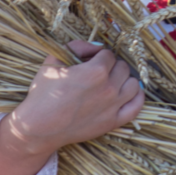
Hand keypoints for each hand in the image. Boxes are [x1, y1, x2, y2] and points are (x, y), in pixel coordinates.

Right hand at [5, 41, 144, 158]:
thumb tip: (96, 47)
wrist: (38, 128)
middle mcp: (109, 88)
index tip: (89, 61)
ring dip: (125, 79)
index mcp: (96, 71)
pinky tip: (130, 93)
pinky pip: (136, 107)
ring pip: (133, 84)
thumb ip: (77, 47)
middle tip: (98, 72)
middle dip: (111, 66)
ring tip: (112, 81)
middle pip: (122, 67)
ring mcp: (113, 106)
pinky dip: (137, 97)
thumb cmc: (43, 94)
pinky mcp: (113, 122)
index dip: (98, 56)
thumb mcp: (53, 62)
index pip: (108, 54)